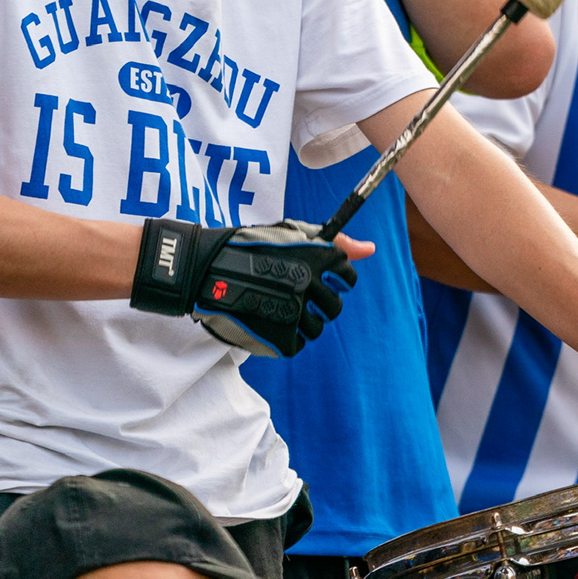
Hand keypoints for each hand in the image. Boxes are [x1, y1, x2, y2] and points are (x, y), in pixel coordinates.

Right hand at [128, 218, 374, 358]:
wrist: (206, 269)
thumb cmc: (252, 247)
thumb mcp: (294, 233)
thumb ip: (336, 241)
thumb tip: (371, 249)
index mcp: (319, 258)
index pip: (348, 277)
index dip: (334, 280)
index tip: (318, 279)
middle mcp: (311, 286)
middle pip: (334, 307)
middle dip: (319, 303)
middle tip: (292, 297)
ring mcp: (295, 313)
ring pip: (316, 328)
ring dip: (301, 322)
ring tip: (276, 308)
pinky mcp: (280, 337)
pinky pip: (297, 344)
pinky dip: (285, 338)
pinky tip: (269, 321)